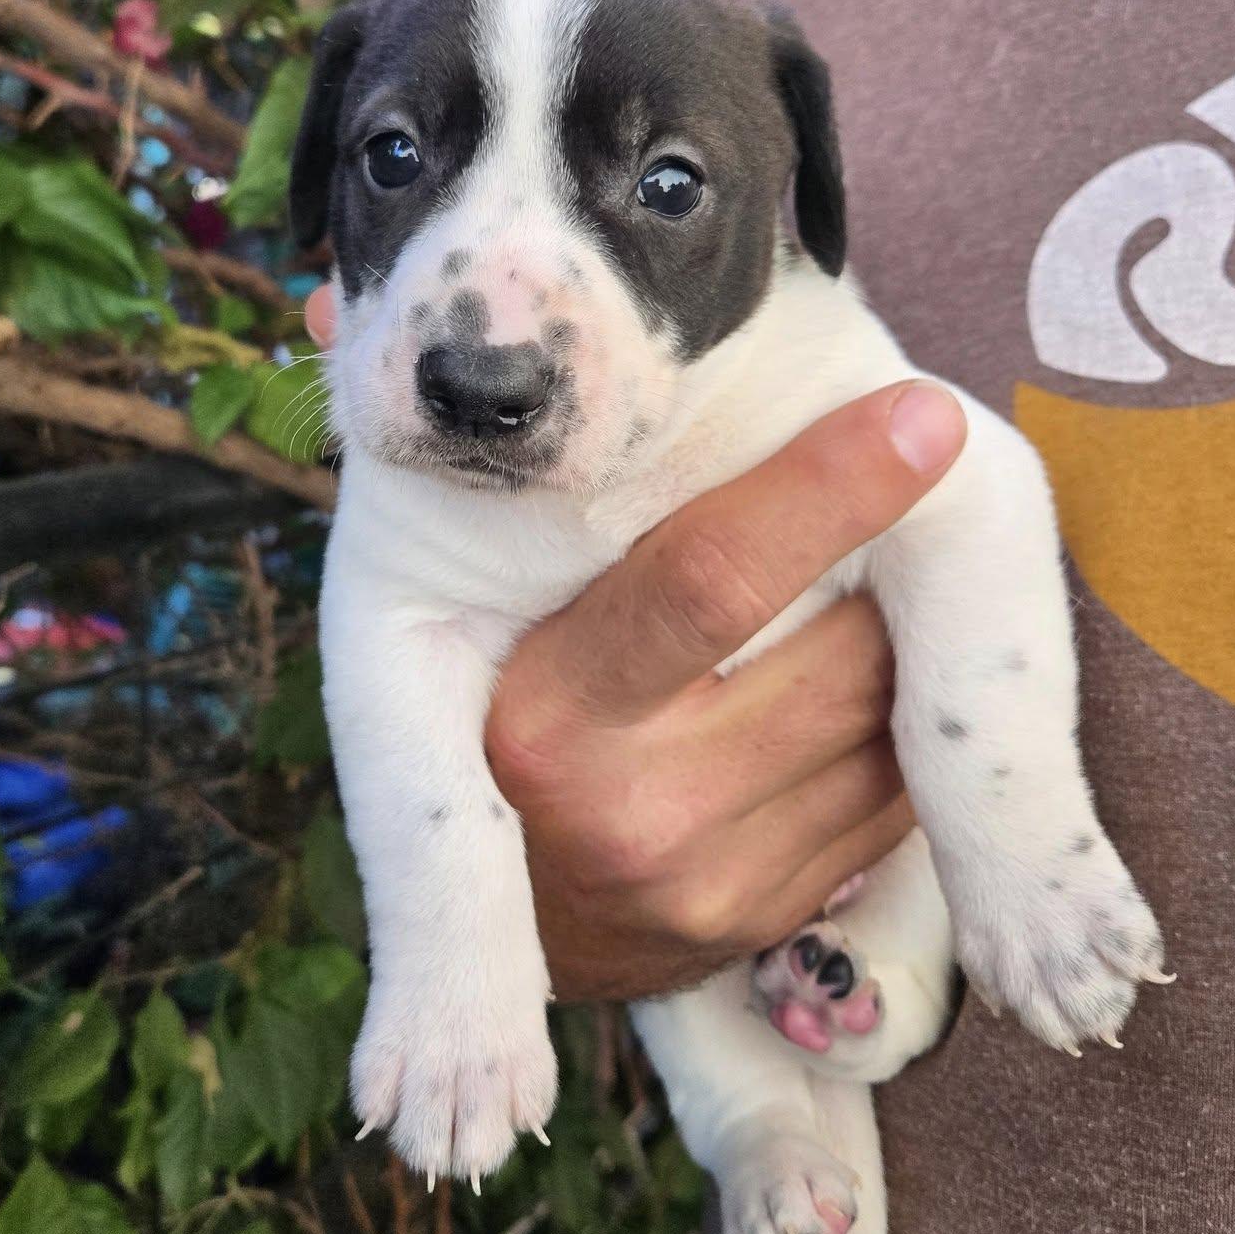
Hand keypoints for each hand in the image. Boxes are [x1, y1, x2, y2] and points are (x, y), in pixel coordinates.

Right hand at [302, 286, 966, 1001]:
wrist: (502, 929)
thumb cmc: (474, 717)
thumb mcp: (430, 609)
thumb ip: (430, 465)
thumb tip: (310, 304)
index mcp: (543, 712)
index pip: (703, 579)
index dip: (824, 487)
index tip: (924, 414)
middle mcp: (629, 808)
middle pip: (830, 648)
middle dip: (882, 566)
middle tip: (909, 487)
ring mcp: (709, 881)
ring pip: (879, 721)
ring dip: (898, 640)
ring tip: (864, 586)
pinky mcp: (770, 922)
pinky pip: (890, 800)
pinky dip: (899, 726)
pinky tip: (859, 682)